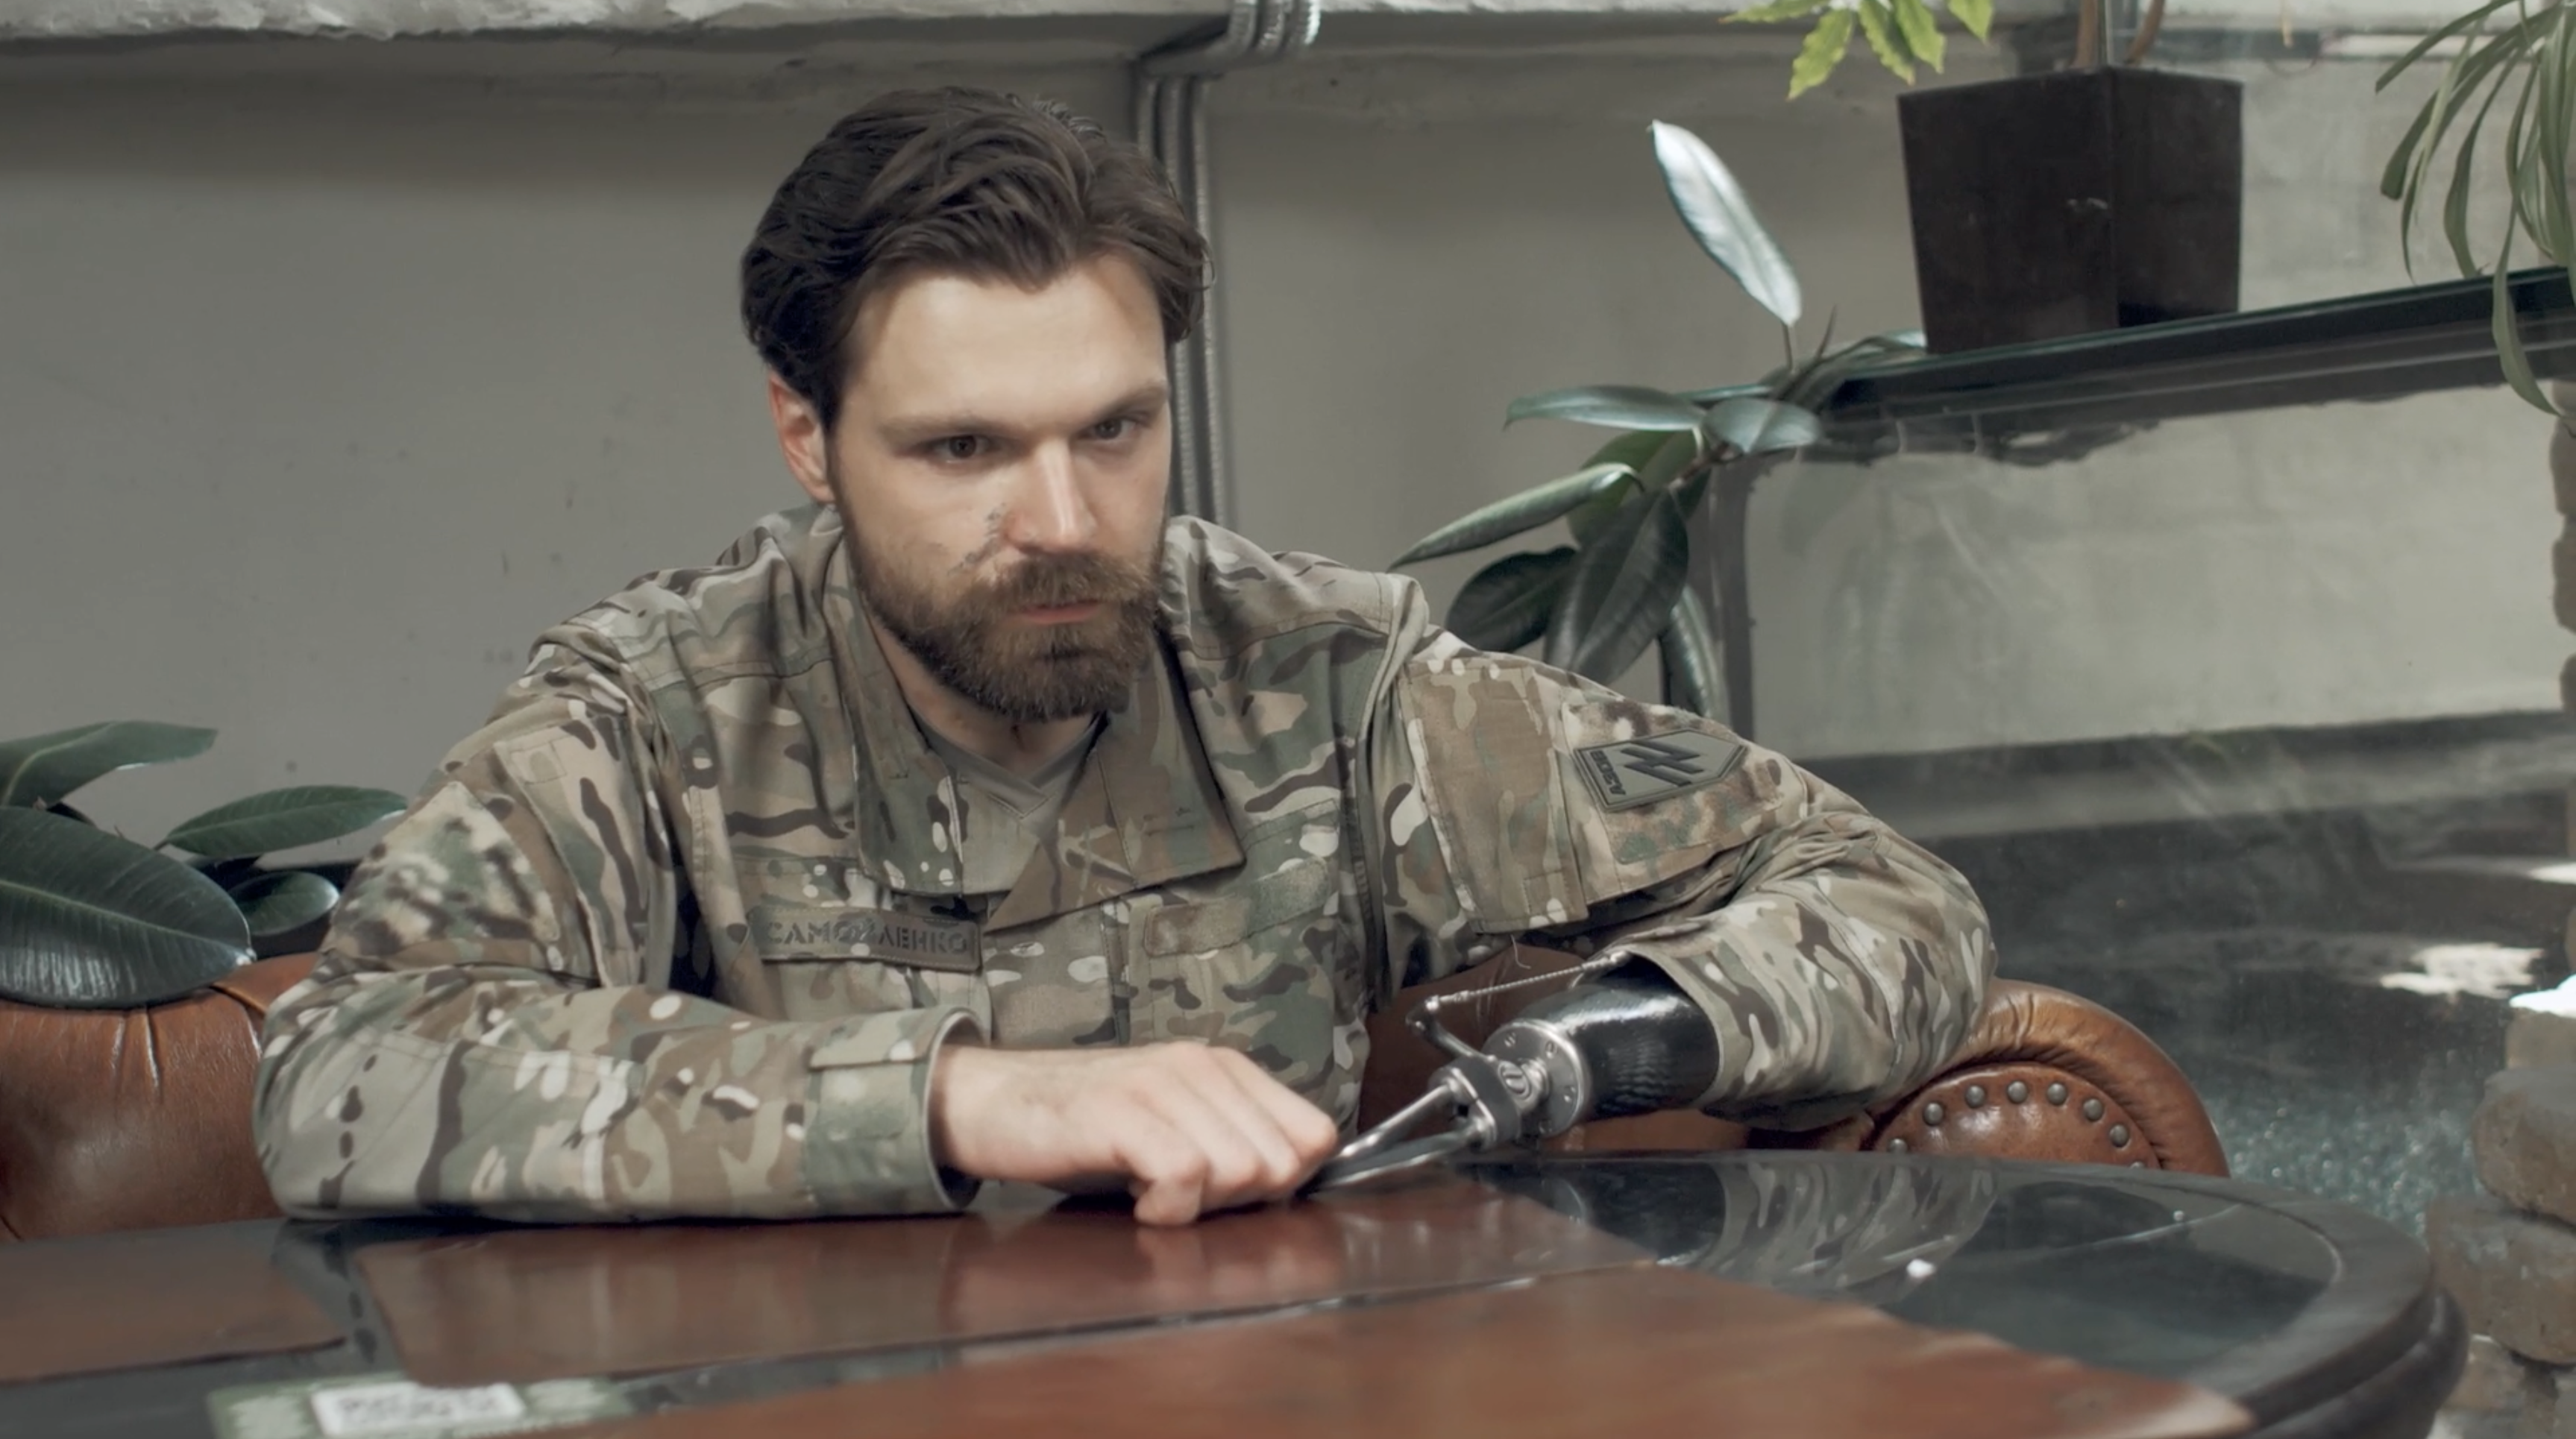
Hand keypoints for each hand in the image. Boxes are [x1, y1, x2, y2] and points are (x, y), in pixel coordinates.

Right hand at [928, 1042, 1341, 1225]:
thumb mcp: (1175, 1124)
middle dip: (1239, 1200)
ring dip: (1200, 1203)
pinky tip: (1136, 1200)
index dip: (1284, 1182)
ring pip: (1240, 1169)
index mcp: (1225, 1067)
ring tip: (1153, 1190)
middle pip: (1281, 1164)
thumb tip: (1292, 1184)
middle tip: (1181, 1194)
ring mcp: (1160, 1084)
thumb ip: (1232, 1139)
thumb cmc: (1088, 1127)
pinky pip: (1184, 1175)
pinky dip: (1166, 1208)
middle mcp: (1201, 1066)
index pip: (1314, 1135)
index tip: (1227, 1190)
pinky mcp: (1121, 1111)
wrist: (994, 1101)